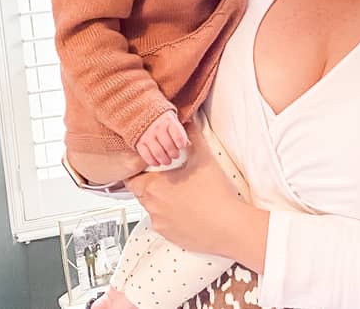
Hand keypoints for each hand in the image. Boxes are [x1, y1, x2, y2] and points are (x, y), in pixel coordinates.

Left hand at [125, 121, 264, 260]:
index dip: (139, 170)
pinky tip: (189, 209)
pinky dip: (171, 215)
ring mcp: (160, 224)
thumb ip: (192, 136)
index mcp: (153, 186)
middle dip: (152, 183)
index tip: (152, 165)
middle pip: (141, 192)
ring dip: (162, 200)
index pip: (131, 177)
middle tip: (171, 177)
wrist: (229, 227)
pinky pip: (163, 222)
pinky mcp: (169, 236)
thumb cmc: (215, 194)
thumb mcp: (204, 158)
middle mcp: (152, 206)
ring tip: (183, 194)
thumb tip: (188, 121)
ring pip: (153, 208)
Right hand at [135, 109, 189, 166]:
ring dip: (165, 160)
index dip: (181, 143)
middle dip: (174, 154)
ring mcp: (147, 135)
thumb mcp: (173, 121)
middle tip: (175, 155)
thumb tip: (188, 144)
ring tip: (168, 161)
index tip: (181, 146)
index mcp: (168, 121)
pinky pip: (146, 155)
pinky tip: (158, 162)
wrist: (143, 113)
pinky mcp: (139, 142)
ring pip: (158, 152)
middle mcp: (157, 128)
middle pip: (168, 146)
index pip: (178, 135)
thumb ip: (180, 132)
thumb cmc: (163, 120)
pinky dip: (153, 161)